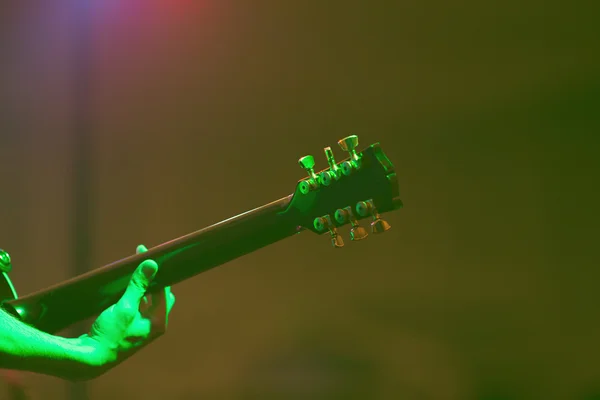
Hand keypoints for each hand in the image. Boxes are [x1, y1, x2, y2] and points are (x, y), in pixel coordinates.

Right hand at [78, 244, 174, 377]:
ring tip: (133, 271)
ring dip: (142, 286)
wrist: (90, 359)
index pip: (164, 290)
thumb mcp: (125, 308)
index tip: (147, 255)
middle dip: (153, 278)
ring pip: (148, 301)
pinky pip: (137, 307)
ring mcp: (142, 328)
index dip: (156, 271)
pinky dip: (134, 296)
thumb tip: (151, 264)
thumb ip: (138, 286)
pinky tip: (124, 288)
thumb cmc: (109, 335)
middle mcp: (153, 326)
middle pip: (159, 295)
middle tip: (144, 261)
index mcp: (158, 321)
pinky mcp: (130, 329)